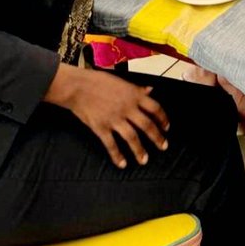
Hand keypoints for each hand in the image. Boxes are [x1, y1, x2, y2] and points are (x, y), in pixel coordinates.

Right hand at [44, 65, 168, 167]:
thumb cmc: (100, 81)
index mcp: (134, 95)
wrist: (78, 87)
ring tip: (144, 160)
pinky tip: (122, 164)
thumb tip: (151, 90)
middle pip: (146, 125)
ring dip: (139, 150)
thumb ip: (137, 88)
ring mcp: (114, 119)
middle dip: (157, 138)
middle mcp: (127, 108)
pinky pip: (111, 145)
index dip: (163, 119)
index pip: (155, 108)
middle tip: (163, 147)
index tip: (167, 128)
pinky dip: (117, 156)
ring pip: (131, 137)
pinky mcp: (101, 128)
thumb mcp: (122, 81)